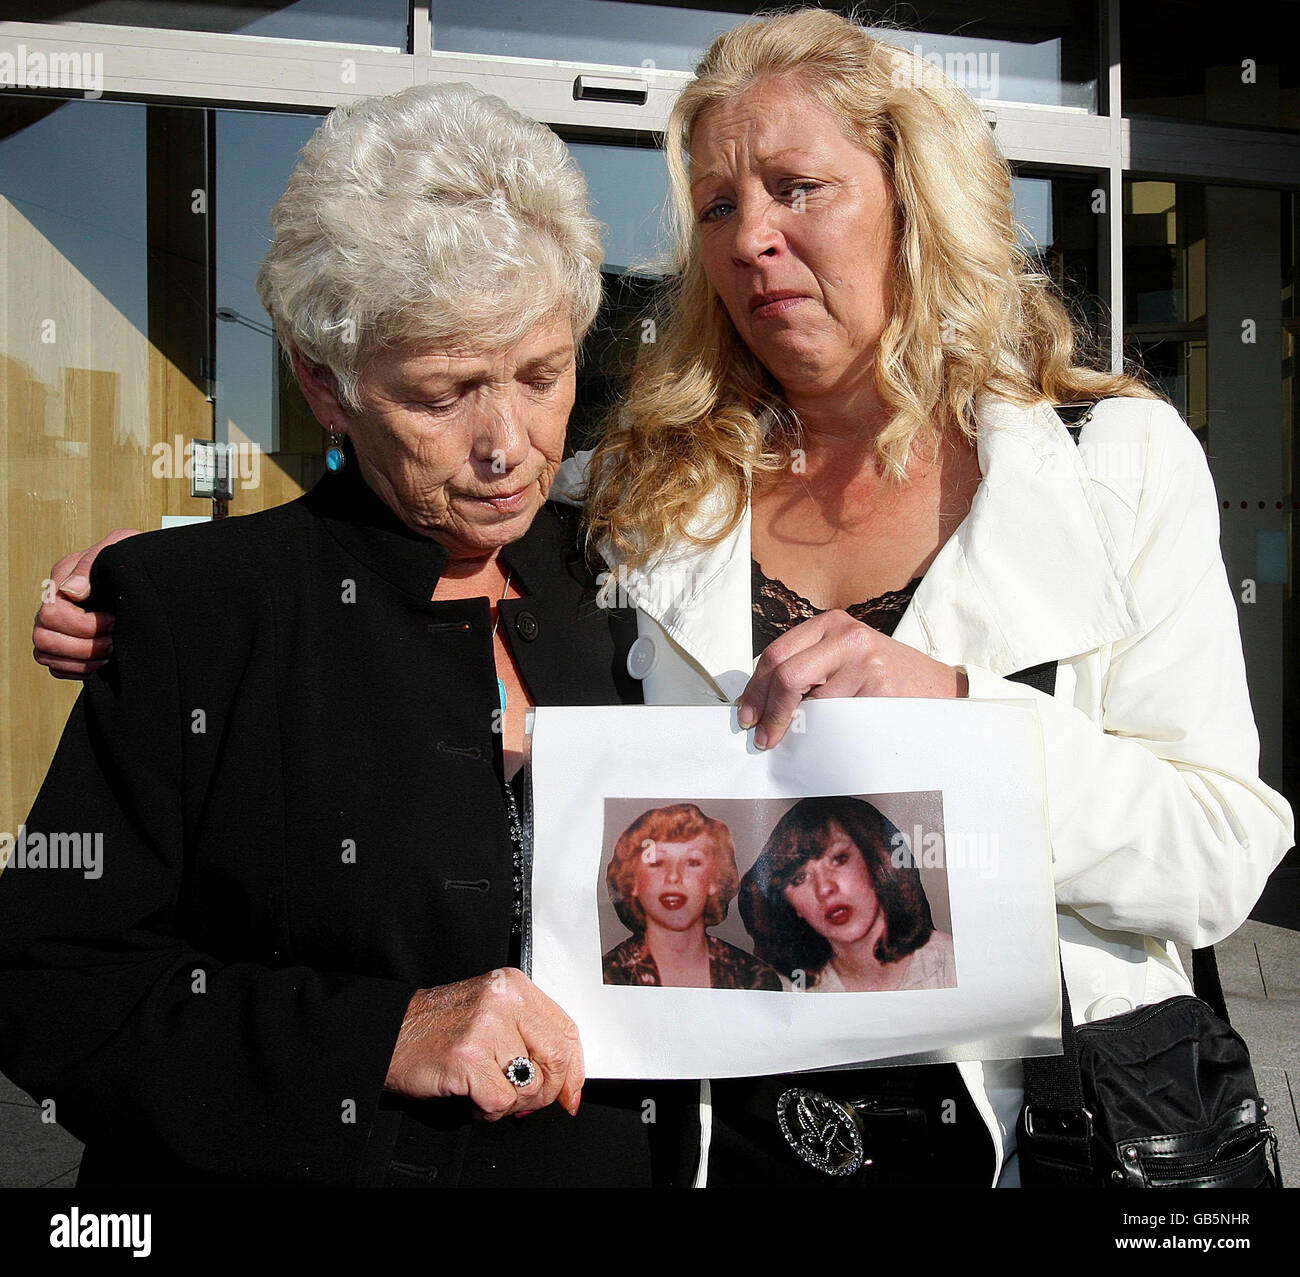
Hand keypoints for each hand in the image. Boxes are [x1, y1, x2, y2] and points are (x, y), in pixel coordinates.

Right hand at [32, 529, 139, 677]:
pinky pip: (57, 668)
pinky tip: (106, 662)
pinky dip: (81, 670)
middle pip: (43, 638)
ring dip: (83, 660)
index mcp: (63, 581)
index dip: (85, 624)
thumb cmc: (136, 559)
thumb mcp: (118, 550)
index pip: (52, 613)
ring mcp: (58, 627)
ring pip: (45, 655)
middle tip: (114, 641)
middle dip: (84, 646)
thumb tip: (70, 592)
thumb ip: (91, 565)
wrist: (154, 576)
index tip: (114, 620)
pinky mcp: (67, 647)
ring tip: (113, 652)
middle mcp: (55, 605)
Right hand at [384, 968, 583, 1120]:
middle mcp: (504, 1001)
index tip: (570, 1093)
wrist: (388, 1034)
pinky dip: (488, 1111)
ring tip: (487, 1093)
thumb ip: (529, 1037)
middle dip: (547, 1092)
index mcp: (515, 987)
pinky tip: (472, 1099)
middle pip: (557, 1057)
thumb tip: (566, 1081)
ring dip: (512, 1104)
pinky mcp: (468, 1058)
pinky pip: (501, 1101)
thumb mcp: (491, 1016)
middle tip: (525, 1102)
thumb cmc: (437, 1028)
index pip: (567, 1030)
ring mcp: (486, 1028)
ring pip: (531, 1085)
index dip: (574, 1069)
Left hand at [737, 610, 968, 749]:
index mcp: (829, 625)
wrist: (938, 689)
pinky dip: (827, 735)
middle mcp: (845, 635)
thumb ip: (807, 668)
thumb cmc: (883, 679)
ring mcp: (863, 660)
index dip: (755, 690)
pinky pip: (836, 720)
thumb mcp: (842, 659)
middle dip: (769, 711)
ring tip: (811, 736)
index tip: (748, 716)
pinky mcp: (879, 688)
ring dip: (802, 728)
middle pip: (785, 674)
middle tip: (763, 737)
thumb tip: (759, 701)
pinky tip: (838, 736)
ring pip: (810, 703)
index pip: (775, 655)